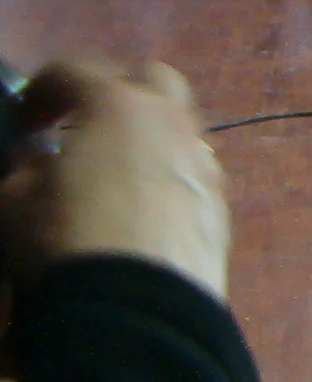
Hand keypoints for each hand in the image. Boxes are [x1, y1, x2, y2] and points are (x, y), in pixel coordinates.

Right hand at [0, 61, 228, 299]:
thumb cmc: (66, 243)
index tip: (24, 117)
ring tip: (113, 168)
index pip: (75, 71)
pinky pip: (192, 172)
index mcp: (117, 106)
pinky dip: (167, 174)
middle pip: (150, 80)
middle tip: (81, 125)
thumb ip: (23, 166)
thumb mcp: (14, 201)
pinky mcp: (221, 205)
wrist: (138, 310)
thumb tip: (36, 157)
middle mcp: (171, 123)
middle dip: (114, 91)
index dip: (41, 88)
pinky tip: (143, 205)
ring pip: (180, 127)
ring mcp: (204, 163)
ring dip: (147, 135)